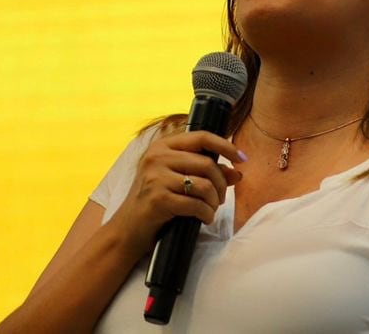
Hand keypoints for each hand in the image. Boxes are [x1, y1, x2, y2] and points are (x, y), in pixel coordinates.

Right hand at [107, 125, 244, 253]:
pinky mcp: (157, 199)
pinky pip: (195, 204)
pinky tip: (204, 219)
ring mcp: (155, 177)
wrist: (126, 230)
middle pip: (207, 163)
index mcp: (162, 146)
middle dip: (221, 184)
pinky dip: (206, 214)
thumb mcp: (178, 181)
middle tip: (220, 199)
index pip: (202, 137)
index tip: (242, 158)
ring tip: (210, 210)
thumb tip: (238, 172)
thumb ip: (206, 173)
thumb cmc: (155, 202)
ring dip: (213, 201)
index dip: (226, 146)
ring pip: (204, 184)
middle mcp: (157, 157)